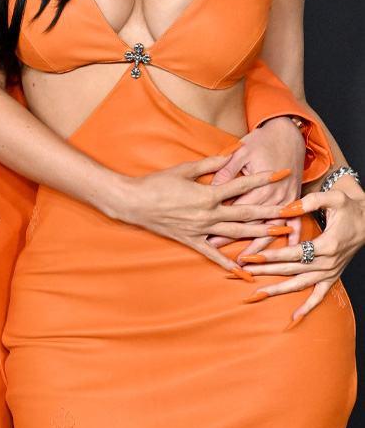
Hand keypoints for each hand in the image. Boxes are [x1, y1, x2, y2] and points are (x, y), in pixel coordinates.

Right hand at [122, 154, 284, 272]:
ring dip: (260, 234)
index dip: (263, 177)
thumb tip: (229, 155)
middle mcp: (208, 213)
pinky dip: (229, 264)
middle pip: (246, 212)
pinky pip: (213, 254)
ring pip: (236, 233)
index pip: (241, 184)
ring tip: (280, 234)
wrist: (134, 202)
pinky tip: (245, 271)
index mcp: (207, 193)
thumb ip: (209, 164)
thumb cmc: (157, 183)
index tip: (281, 173)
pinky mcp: (191, 240)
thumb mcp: (184, 169)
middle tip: (293, 211)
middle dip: (272, 211)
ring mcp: (201, 229)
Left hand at [208, 117, 305, 254]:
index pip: (236, 212)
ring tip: (250, 262)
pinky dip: (290, 238)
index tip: (209, 241)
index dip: (222, 226)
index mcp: (257, 186)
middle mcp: (273, 196)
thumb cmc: (261, 140)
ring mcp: (285, 199)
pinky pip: (294, 223)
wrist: (288, 133)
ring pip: (271, 228)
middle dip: (238, 243)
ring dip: (260, 245)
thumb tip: (211, 186)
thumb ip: (225, 169)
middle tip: (222, 259)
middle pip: (252, 224)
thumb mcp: (241, 151)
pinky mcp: (294, 199)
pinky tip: (285, 253)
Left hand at [239, 186, 364, 320]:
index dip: (272, 255)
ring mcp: (330, 272)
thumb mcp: (334, 198)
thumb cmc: (349, 209)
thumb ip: (311, 201)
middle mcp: (328, 263)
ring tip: (257, 293)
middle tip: (243, 271)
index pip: (293, 252)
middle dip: (265, 270)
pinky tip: (294, 317)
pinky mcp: (332, 277)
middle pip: (291, 269)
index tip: (252, 257)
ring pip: (300, 284)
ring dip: (277, 289)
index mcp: (327, 245)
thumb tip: (289, 208)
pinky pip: (319, 296)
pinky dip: (308, 307)